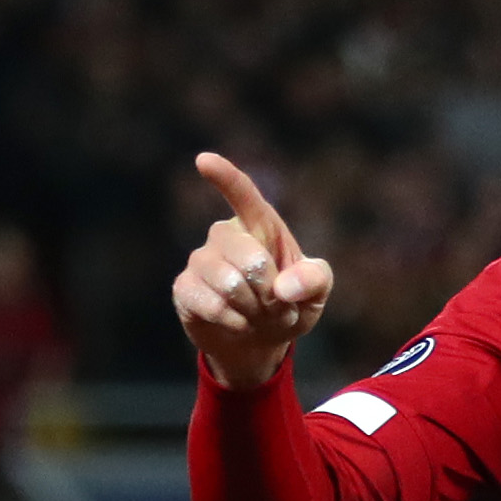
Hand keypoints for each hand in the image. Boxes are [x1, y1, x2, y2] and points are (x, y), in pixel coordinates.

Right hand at [171, 151, 333, 389]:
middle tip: (276, 305)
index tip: (204, 160)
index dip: (224, 177)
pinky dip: (235, 321)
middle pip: (246, 256)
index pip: (242, 194)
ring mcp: (201, 260)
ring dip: (253, 308)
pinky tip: (239, 323)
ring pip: (227, 283)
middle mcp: (225, 234)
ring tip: (258, 314)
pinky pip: (211, 304)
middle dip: (269, 289)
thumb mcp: (316, 293)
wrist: (260, 340)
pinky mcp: (184, 287)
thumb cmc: (289, 305)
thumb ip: (314, 280)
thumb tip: (284, 287)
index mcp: (259, 224)